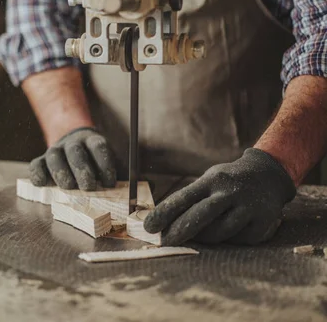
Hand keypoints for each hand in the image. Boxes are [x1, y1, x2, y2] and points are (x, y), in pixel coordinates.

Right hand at [29, 127, 117, 190]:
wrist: (74, 147)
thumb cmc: (95, 164)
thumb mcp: (108, 166)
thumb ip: (113, 178)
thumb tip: (126, 196)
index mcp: (92, 141)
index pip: (98, 146)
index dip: (104, 164)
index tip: (110, 183)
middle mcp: (73, 143)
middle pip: (75, 151)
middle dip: (82, 169)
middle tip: (88, 187)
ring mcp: (56, 150)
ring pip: (54, 155)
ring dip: (61, 172)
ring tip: (68, 187)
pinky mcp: (42, 160)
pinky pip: (36, 164)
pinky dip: (37, 174)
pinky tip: (42, 184)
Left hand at [144, 148, 296, 245]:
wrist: (268, 175)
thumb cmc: (227, 181)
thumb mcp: (209, 180)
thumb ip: (192, 198)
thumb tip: (165, 222)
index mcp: (212, 180)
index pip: (184, 197)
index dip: (164, 213)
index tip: (149, 227)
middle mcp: (230, 192)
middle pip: (201, 215)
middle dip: (181, 231)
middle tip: (165, 242)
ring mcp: (249, 206)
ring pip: (220, 232)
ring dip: (205, 238)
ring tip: (198, 235)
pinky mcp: (263, 221)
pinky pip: (240, 239)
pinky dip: (230, 239)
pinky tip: (230, 229)